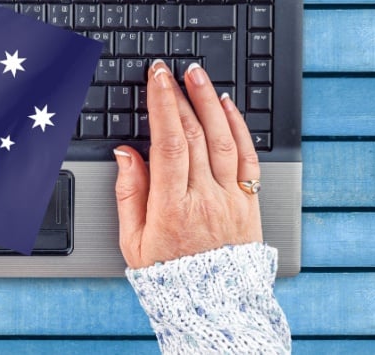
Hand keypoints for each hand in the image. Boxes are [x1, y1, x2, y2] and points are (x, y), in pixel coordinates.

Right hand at [114, 61, 261, 268]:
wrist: (214, 303)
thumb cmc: (170, 273)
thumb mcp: (133, 242)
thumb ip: (129, 194)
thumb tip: (126, 154)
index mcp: (172, 208)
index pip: (168, 144)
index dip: (163, 105)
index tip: (156, 79)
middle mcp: (205, 198)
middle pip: (194, 135)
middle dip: (180, 96)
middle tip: (169, 71)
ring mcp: (230, 198)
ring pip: (222, 139)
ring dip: (209, 102)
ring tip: (197, 76)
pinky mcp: (248, 200)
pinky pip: (247, 156)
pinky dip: (237, 127)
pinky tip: (226, 106)